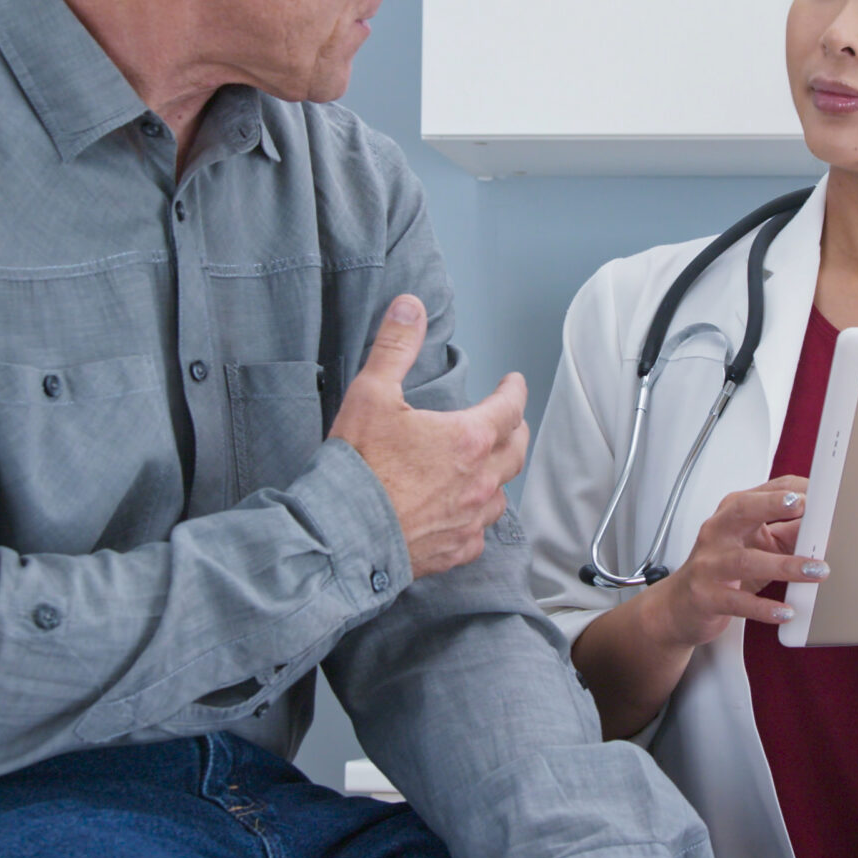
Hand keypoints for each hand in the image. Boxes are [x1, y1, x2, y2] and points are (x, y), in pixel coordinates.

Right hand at [329, 294, 527, 577]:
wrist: (341, 536)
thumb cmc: (358, 468)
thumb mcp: (371, 394)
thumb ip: (396, 347)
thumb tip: (411, 307)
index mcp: (469, 438)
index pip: (510, 407)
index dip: (513, 390)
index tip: (513, 382)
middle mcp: (479, 480)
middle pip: (516, 450)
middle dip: (515, 430)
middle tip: (508, 421)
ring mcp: (469, 518)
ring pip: (501, 493)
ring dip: (498, 475)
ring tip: (488, 466)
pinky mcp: (455, 549)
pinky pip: (479, 532)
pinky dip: (477, 517)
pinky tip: (465, 513)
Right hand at [639, 478, 824, 650]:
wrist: (678, 606)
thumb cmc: (719, 570)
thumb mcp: (754, 546)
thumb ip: (786, 535)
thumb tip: (822, 530)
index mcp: (730, 514)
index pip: (764, 492)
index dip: (792, 491)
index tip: (821, 494)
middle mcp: (717, 533)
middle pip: (744, 510)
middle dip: (774, 505)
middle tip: (804, 507)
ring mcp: (709, 564)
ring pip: (747, 560)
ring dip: (785, 565)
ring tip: (816, 570)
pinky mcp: (706, 596)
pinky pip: (737, 601)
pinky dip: (763, 607)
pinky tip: (785, 611)